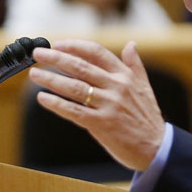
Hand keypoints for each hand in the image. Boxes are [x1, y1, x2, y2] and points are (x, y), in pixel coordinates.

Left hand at [29, 39, 163, 170]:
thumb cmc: (147, 118)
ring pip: (74, 88)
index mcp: (125, 75)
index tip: (58, 44)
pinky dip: (56, 104)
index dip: (75, 46)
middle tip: (38, 54)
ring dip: (51, 79)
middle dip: (56, 59)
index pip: (96, 52)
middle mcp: (116, 87)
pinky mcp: (101, 124)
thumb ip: (134, 65)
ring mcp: (108, 105)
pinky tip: (42, 98)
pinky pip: (74, 111)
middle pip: (80, 67)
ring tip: (35, 74)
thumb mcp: (145, 86)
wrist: (156, 147)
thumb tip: (131, 44)